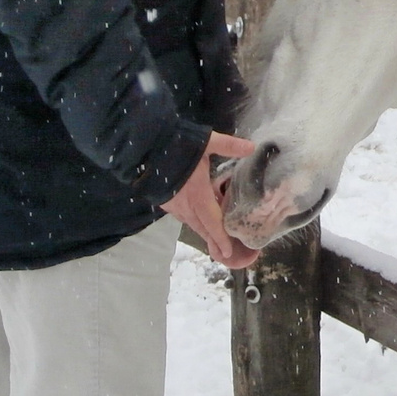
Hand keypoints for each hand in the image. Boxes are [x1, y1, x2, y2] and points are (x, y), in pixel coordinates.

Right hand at [162, 130, 259, 268]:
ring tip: (212, 240)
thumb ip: (229, 145)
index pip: (213, 222)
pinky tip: (196, 219)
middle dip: (212, 240)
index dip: (220, 238)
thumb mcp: (206, 142)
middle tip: (222, 253)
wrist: (144, 147)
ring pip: (190, 223)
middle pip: (202, 228)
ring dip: (202, 231)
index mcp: (198, 195)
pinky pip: (181, 216)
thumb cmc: (177, 145)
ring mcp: (172, 205)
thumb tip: (252, 147)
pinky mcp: (164, 201)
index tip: (226, 252)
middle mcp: (185, 205)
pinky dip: (192, 220)